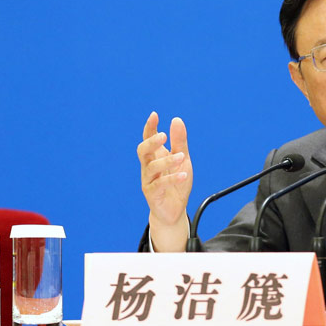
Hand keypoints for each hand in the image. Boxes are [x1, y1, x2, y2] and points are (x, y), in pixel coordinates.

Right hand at [137, 112, 192, 250]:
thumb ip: (180, 142)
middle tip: (163, 136)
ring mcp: (149, 180)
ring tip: (181, 157)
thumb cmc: (177, 183)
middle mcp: (148, 167)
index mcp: (155, 156)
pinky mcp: (152, 194)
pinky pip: (160, 185)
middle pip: (142, 151)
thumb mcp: (182, 160)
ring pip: (152, 167)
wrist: (174, 210)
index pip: (148, 138)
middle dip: (151, 142)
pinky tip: (183, 175)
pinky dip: (172, 179)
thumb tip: (176, 120)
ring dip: (167, 161)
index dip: (149, 127)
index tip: (154, 115)